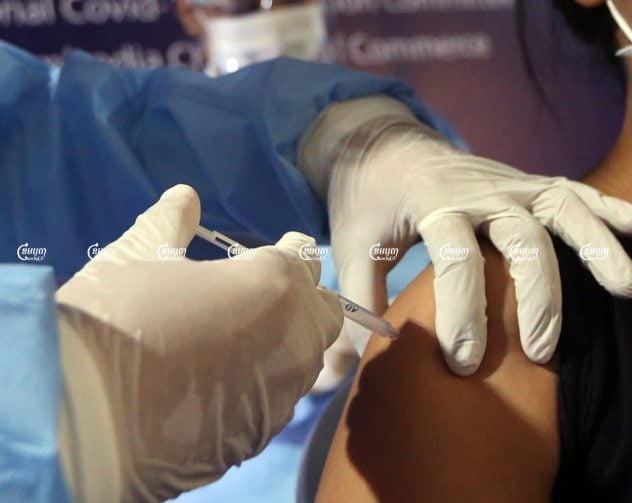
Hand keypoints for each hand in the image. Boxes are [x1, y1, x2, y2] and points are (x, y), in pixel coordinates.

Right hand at [56, 185, 341, 500]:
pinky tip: (227, 384)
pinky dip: (265, 385)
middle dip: (304, 298)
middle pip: (324, 310)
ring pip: (308, 358)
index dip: (287, 251)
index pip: (304, 257)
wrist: (86, 419)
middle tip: (262, 295)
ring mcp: (286, 390)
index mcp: (276, 282)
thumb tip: (184, 195)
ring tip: (242, 340)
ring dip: (286, 342)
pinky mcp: (266, 432)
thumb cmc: (117, 318)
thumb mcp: (136, 255)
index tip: (271, 252)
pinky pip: (280, 398)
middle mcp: (297, 337)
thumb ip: (170, 222)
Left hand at [300, 97, 631, 375]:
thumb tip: (334, 376)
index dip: (463, 312)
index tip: (463, 362)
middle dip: (537, 296)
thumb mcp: (352, 247)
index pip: (456, 258)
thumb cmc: (367, 201)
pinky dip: (607, 208)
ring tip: (625, 289)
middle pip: (522, 237)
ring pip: (563, 209)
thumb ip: (353, 307)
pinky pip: (574, 191)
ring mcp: (510, 182)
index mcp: (433, 204)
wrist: (383, 144)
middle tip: (539, 352)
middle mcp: (480, 190)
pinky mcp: (526, 182)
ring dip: (596, 246)